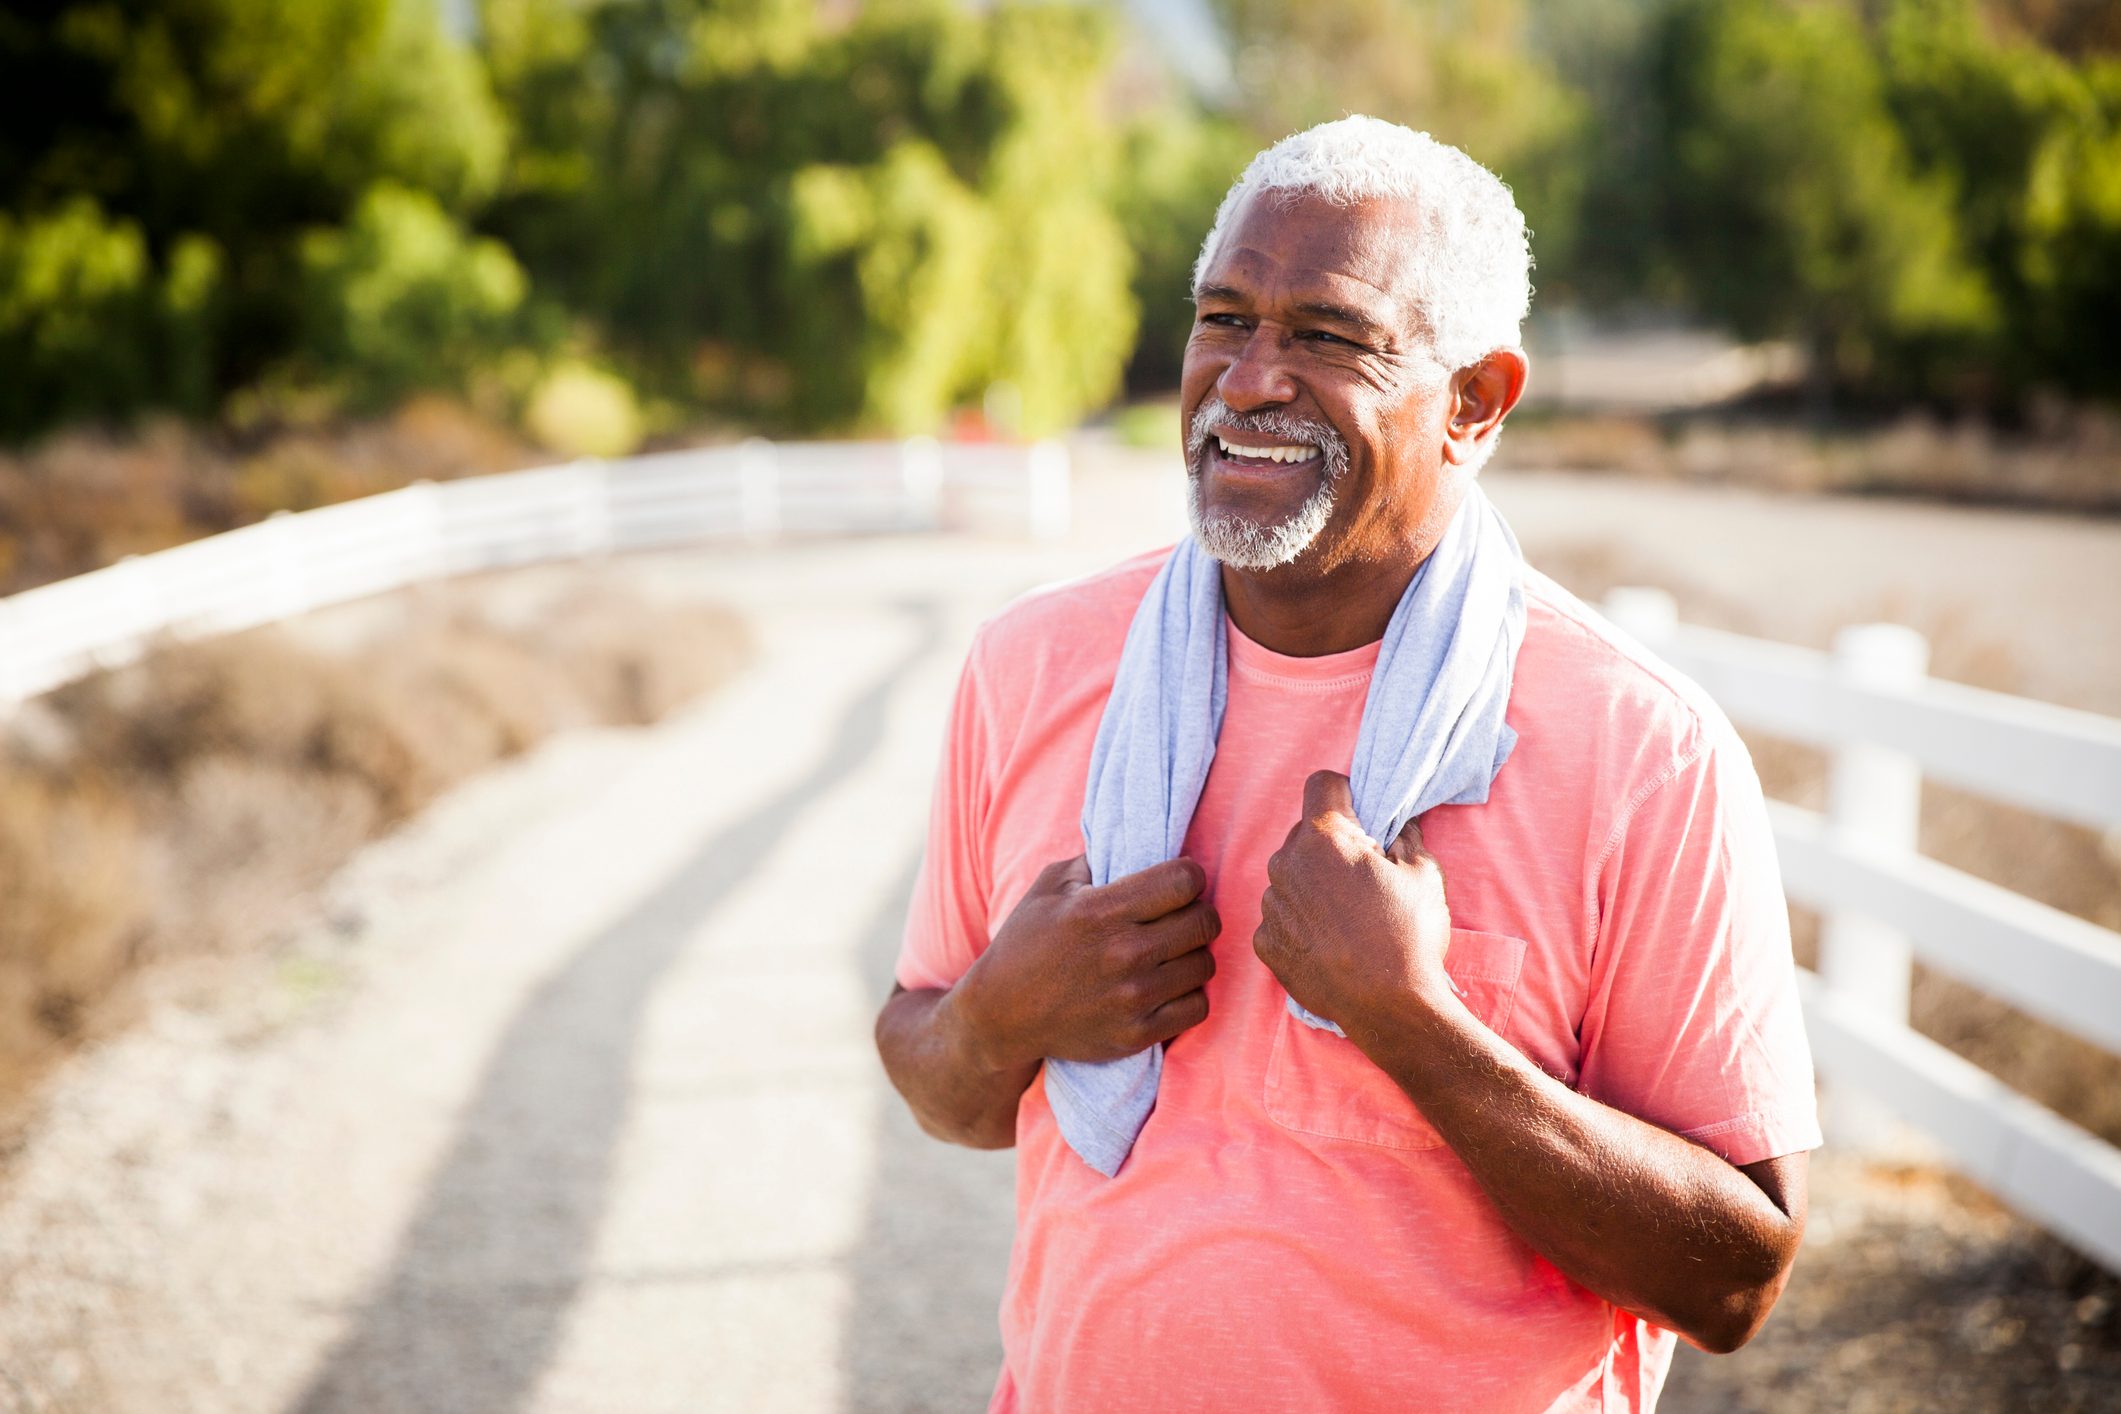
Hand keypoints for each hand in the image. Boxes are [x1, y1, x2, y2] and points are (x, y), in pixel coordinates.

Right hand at [952, 854, 1219, 1069]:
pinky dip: (1189, 994)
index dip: (1188, 876)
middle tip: (1179, 917)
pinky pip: (1198, 1007)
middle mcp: (1122, 953)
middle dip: (1197, 912)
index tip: (1178, 882)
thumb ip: (1094, 860)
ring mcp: (1132, 997)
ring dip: (1193, 954)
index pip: (1184, 881)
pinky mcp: (1137, 1033)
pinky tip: (1168, 986)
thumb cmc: (1025, 943)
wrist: (1001, 1016)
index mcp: (1100, 911)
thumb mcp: (1048, 888)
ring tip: (1171, 953)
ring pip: (1205, 963)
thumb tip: (1138, 844)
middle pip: (1205, 921)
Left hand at [1253, 770, 1451, 1039]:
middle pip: (1304, 834)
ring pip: (1290, 876)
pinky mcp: (1265, 942)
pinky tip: (1330, 943)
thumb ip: (1405, 837)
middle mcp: (1285, 864)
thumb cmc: (1409, 935)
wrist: (1390, 1007)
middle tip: (1362, 876)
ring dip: (1312, 885)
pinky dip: (1300, 923)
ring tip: (1347, 917)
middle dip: (1330, 845)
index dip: (1344, 795)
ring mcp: (1271, 905)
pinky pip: (1281, 917)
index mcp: (1323, 837)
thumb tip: (1398, 825)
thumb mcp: (1424, 873)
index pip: (1321, 784)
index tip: (1361, 817)